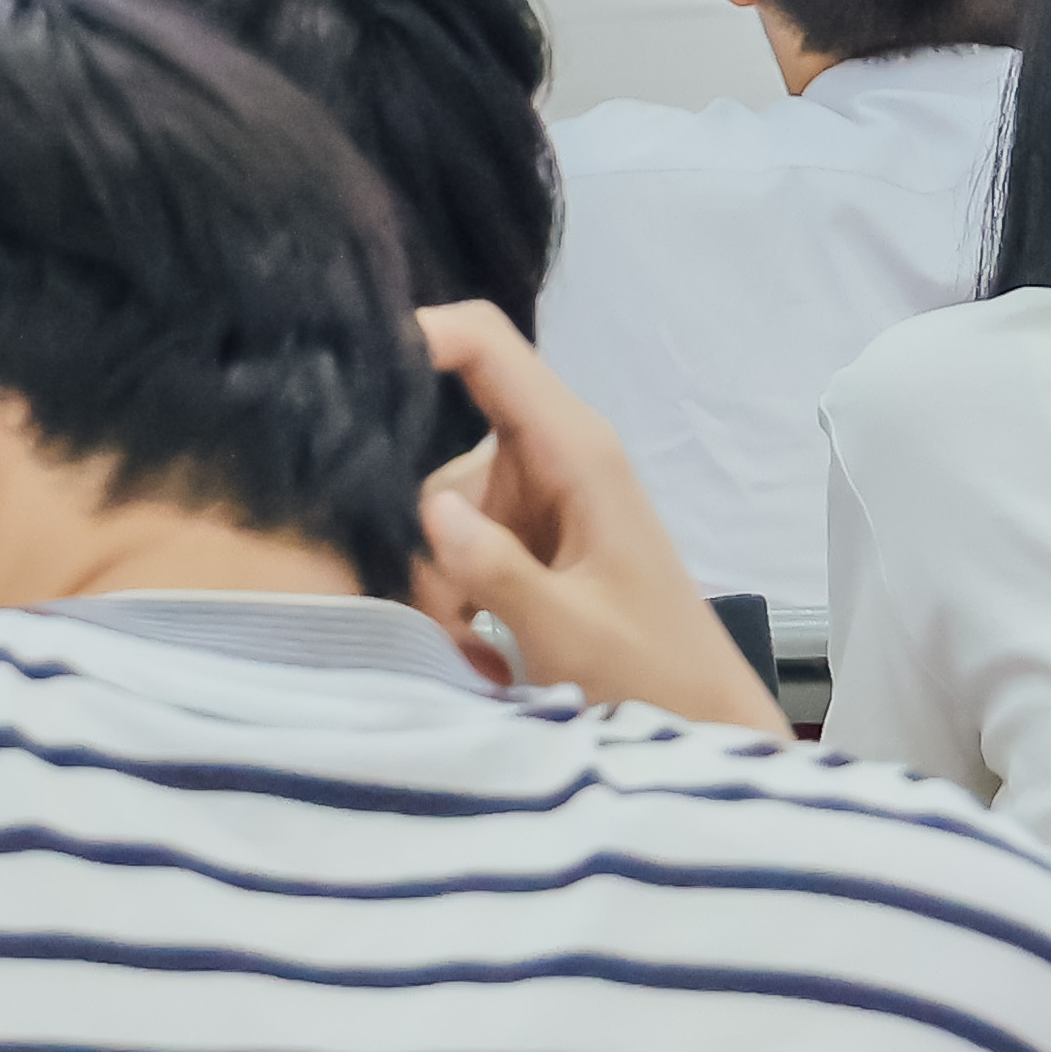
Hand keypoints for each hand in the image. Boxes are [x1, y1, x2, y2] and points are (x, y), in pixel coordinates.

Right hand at [404, 303, 786, 731]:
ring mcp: (533, 495)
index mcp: (575, 449)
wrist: (700, 717)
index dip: (418, 335)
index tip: (350, 376)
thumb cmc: (652, 669)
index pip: (485, 343)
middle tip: (450, 622)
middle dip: (424, 538)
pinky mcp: (523, 535)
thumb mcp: (572, 631)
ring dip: (439, 587)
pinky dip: (452, 597)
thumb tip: (430, 510)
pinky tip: (479, 651)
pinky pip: (455, 544)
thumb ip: (499, 571)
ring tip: (476, 654)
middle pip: (440, 456)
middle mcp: (549, 455)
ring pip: (438, 513)